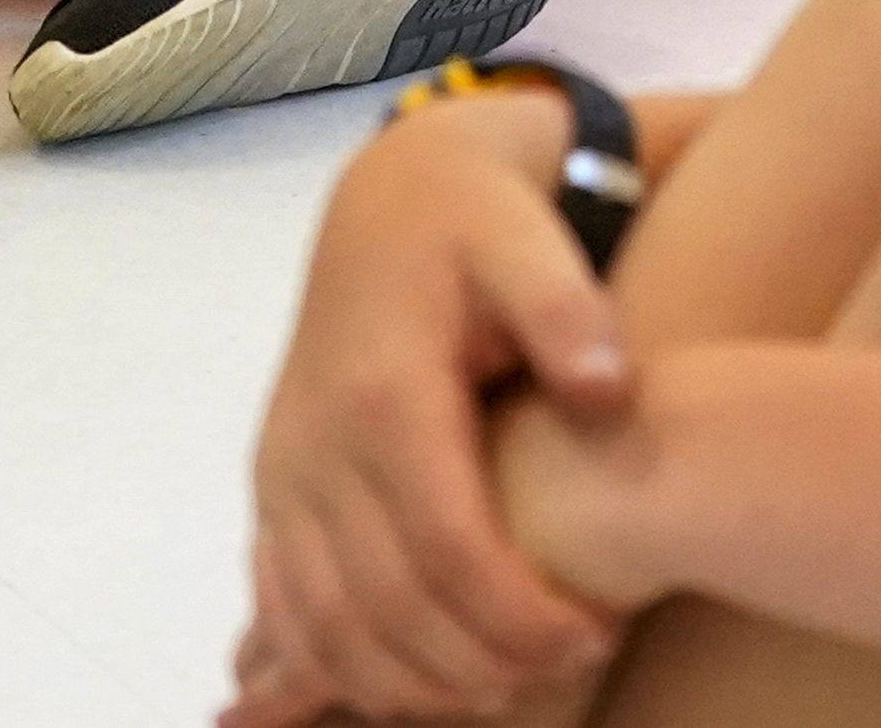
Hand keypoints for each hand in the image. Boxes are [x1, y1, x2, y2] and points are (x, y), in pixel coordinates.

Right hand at [223, 84, 633, 727]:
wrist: (387, 201)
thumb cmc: (474, 223)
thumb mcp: (530, 238)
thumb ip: (568, 311)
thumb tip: (608, 391)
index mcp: (384, 392)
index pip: (446, 548)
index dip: (518, 614)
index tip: (595, 635)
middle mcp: (316, 444)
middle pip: (386, 607)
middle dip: (477, 664)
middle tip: (563, 673)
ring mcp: (284, 475)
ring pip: (328, 628)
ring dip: (412, 682)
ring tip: (505, 687)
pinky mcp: (273, 492)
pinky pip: (287, 611)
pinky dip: (343, 666)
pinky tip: (419, 681)